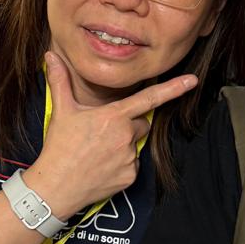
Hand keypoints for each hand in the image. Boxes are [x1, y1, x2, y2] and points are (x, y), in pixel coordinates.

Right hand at [26, 52, 196, 218]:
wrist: (56, 187)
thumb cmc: (59, 148)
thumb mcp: (61, 112)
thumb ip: (60, 81)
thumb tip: (51, 56)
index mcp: (114, 116)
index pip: (149, 98)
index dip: (173, 88)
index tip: (192, 81)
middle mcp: (126, 136)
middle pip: (141, 123)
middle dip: (128, 124)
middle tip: (103, 133)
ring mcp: (130, 158)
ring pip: (135, 144)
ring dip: (123, 145)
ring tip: (97, 152)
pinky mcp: (130, 177)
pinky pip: (132, 165)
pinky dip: (121, 165)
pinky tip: (101, 167)